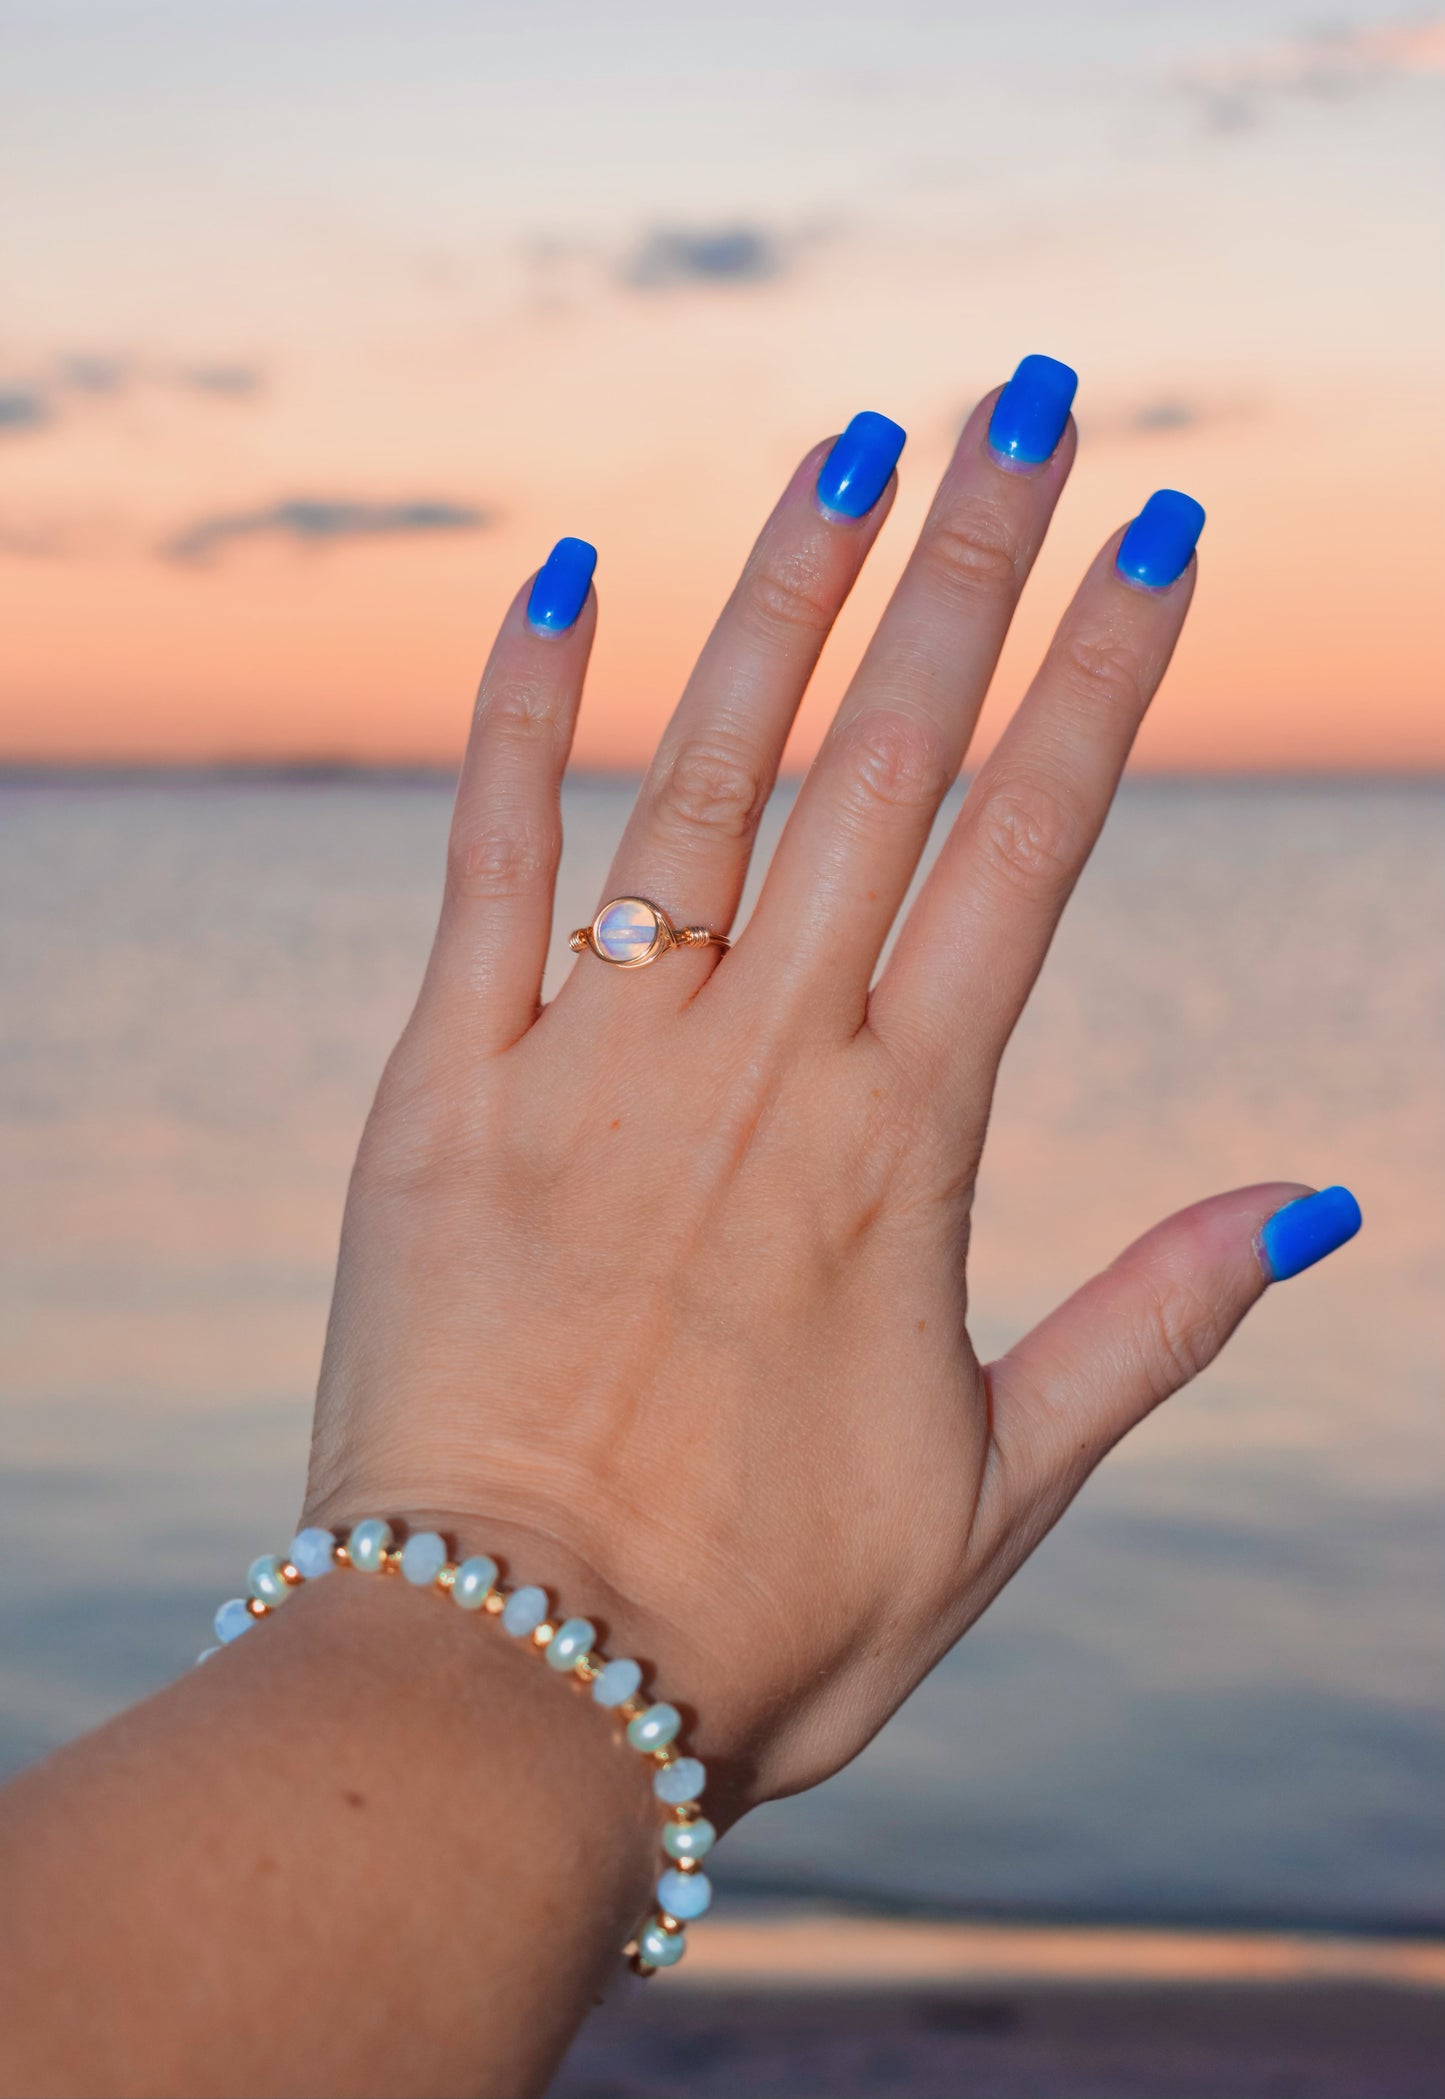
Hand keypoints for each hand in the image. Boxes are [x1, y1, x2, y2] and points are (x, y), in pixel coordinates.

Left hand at [302, 368, 1349, 1812]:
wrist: (509, 1689)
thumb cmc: (763, 1618)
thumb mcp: (1001, 1491)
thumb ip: (1150, 1325)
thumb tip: (1315, 1201)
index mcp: (907, 1145)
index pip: (1032, 845)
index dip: (1105, 675)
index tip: (1159, 534)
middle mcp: (761, 1066)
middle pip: (890, 763)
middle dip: (972, 567)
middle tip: (1029, 398)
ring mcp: (592, 1062)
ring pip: (708, 774)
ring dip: (783, 599)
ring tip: (852, 448)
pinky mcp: (440, 1090)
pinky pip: (487, 865)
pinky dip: (520, 718)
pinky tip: (558, 580)